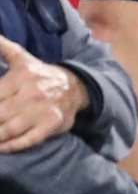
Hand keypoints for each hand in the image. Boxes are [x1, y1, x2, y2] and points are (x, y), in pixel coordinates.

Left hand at [0, 34, 88, 152]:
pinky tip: (1, 147)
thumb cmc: (40, 74)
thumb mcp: (21, 57)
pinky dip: (12, 146)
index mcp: (21, 77)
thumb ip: (3, 46)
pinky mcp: (50, 126)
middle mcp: (31, 95)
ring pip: (10, 129)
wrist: (75, 88)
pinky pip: (28, 140)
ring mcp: (41, 112)